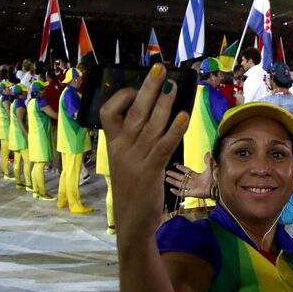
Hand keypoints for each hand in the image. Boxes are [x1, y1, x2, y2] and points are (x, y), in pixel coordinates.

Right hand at [101, 64, 189, 240]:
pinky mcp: (151, 171)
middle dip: (148, 88)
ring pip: (150, 125)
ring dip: (164, 104)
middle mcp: (122, 149)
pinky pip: (163, 145)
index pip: (108, 113)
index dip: (121, 97)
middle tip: (160, 69)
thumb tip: (153, 119)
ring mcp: (135, 160)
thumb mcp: (126, 163)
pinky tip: (184, 116)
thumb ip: (134, 143)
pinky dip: (174, 130)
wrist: (132, 222)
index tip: (134, 88)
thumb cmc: (132, 191)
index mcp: (112, 146)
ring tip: (174, 86)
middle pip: (134, 112)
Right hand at [166, 162, 212, 197]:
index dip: (182, 168)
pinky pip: (183, 193)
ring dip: (173, 182)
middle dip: (174, 175)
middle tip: (167, 172)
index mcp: (196, 176)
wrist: (216, 187)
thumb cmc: (214, 178)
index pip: (187, 171)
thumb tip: (208, 152)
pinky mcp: (192, 194)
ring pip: (180, 184)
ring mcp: (192, 188)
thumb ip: (208, 161)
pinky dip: (177, 192)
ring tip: (166, 179)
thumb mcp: (211, 168)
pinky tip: (171, 190)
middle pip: (181, 178)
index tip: (176, 165)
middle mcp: (193, 182)